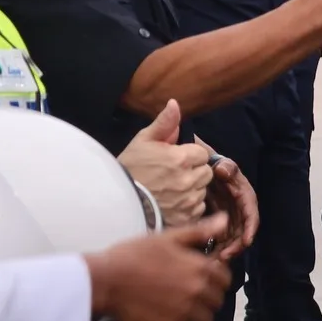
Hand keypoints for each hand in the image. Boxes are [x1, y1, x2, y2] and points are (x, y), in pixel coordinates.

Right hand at [86, 214, 232, 320]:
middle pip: (217, 301)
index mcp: (201, 268)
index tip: (201, 279)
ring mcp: (185, 312)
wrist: (104, 279)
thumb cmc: (133, 255)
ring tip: (181, 310)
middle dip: (207, 298)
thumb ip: (199, 232)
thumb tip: (224, 219)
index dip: (215, 279)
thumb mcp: (167, 238)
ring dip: (198, 318)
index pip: (225, 279)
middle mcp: (198, 291)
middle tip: (188, 295)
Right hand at [116, 100, 212, 223]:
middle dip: (194, 171)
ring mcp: (188, 200)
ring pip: (202, 190)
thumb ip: (164, 123)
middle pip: (205, 172)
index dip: (190, 155)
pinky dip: (189, 205)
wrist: (115, 201)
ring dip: (192, 188)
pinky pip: (198, 208)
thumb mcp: (143, 141)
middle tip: (173, 174)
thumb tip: (175, 103)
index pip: (202, 153)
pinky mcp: (186, 217)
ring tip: (171, 189)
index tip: (176, 159)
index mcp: (181, 158)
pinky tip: (172, 202)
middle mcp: (189, 179)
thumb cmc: (129, 169)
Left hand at [194, 142, 258, 259]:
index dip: (250, 229)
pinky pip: (220, 239)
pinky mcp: (218, 223)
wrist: (200, 167)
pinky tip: (207, 259)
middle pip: (242, 232)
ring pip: (231, 239)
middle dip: (235, 247)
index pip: (251, 214)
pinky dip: (216, 249)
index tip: (247, 241)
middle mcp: (239, 210)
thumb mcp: (221, 163)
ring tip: (214, 262)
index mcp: (244, 196)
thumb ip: (225, 166)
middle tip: (223, 258)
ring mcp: (229, 218)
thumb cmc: (213, 164)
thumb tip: (224, 170)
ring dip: (225, 251)